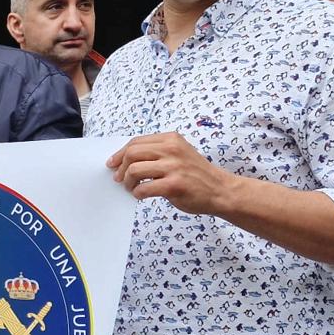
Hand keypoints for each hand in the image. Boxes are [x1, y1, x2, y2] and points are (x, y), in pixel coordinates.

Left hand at [106, 132, 234, 214]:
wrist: (221, 190)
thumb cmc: (196, 174)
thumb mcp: (179, 153)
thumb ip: (157, 153)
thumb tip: (125, 160)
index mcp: (171, 139)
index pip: (136, 142)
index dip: (120, 153)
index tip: (112, 164)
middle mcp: (172, 149)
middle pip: (132, 153)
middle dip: (120, 168)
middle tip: (119, 179)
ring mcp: (174, 167)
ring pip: (134, 170)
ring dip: (128, 182)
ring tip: (131, 189)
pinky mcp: (174, 185)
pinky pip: (144, 188)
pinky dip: (137, 193)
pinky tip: (142, 195)